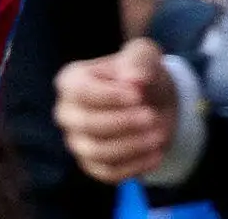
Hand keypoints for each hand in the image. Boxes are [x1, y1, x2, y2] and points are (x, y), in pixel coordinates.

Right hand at [53, 38, 178, 183]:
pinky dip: (134, 166)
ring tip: (160, 135)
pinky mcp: (91, 165)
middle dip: (123, 122)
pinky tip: (157, 153)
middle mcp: (67, 112)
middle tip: (152, 116)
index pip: (80, 91)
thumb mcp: (144, 56)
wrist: (153, 103)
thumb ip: (139, 61)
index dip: (109, 95)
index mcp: (71, 80)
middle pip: (87, 123)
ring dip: (132, 146)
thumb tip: (133, 79)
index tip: (138, 95)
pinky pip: (108, 172)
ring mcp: (77, 141)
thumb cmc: (141, 75)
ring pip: (97, 151)